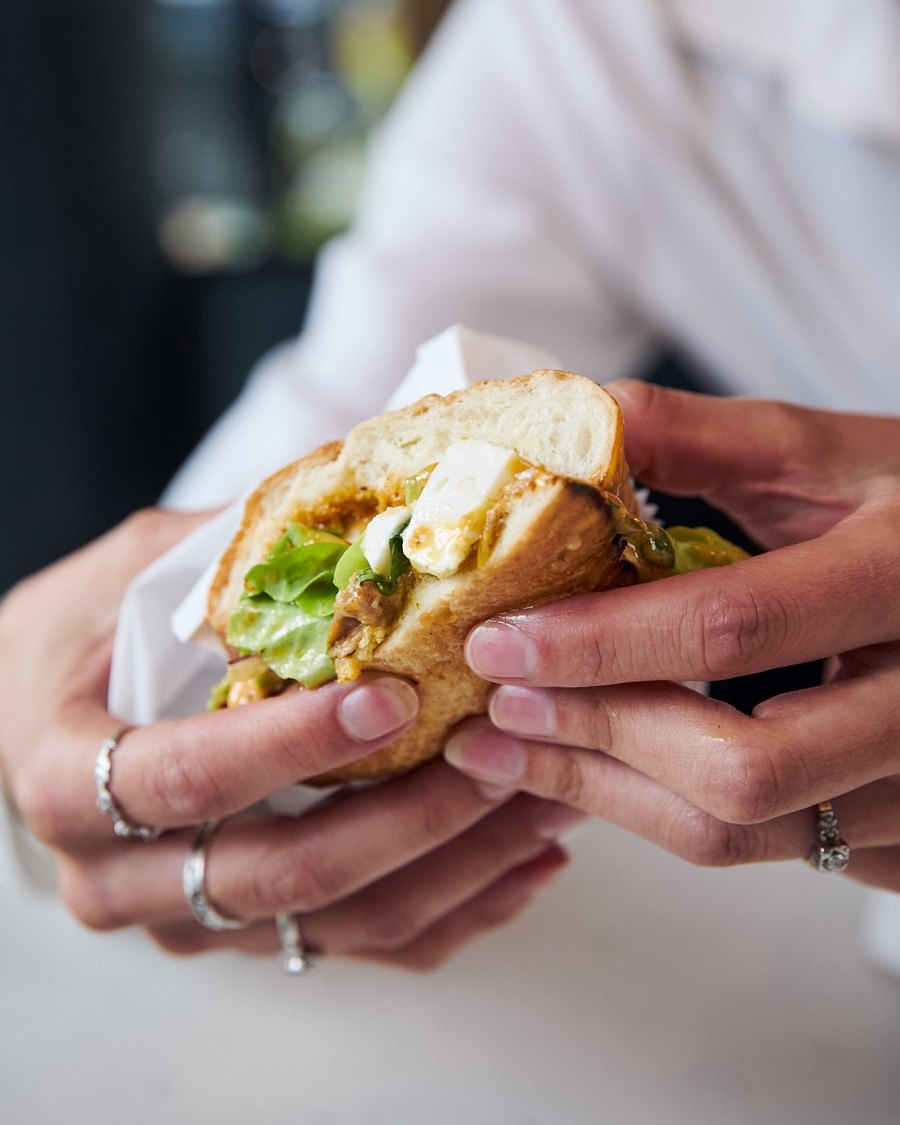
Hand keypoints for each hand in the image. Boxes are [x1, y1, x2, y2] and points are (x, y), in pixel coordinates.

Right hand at [0, 509, 577, 968]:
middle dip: (409, 815)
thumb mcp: (129, 573)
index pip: (187, 779)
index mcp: (68, 779)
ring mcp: (192, 920)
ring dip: (458, 865)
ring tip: (545, 796)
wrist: (48, 718)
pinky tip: (526, 859)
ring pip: (344, 922)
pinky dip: (458, 908)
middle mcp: (122, 876)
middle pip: (285, 874)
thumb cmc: (82, 637)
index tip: (393, 698)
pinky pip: (367, 946)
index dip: (292, 744)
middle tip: (503, 746)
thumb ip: (228, 556)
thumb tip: (368, 512)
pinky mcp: (254, 935)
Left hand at [445, 381, 899, 890]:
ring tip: (511, 750)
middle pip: (741, 767)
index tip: (500, 640)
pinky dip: (659, 818)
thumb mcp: (830, 455)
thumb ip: (706, 440)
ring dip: (605, 794)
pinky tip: (597, 773)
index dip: (601, 642)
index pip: (735, 628)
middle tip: (498, 706)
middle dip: (597, 738)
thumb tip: (580, 419)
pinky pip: (761, 852)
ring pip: (741, 831)